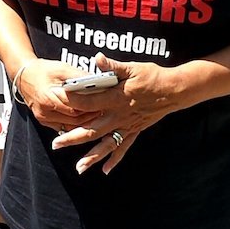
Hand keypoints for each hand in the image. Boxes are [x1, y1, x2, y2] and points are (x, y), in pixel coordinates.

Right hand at [17, 58, 103, 131]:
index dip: (90, 107)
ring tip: (97, 114)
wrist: (24, 75)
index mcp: (49, 98)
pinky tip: (84, 118)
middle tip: (104, 110)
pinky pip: (63, 126)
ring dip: (83, 122)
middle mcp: (45, 111)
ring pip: (69, 125)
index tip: (103, 103)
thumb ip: (79, 76)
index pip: (75, 107)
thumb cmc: (42, 70)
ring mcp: (44, 118)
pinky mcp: (44, 121)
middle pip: (74, 119)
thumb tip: (96, 81)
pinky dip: (74, 123)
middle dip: (90, 116)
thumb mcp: (62, 68)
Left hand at [51, 52, 184, 174]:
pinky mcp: (135, 130)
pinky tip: (105, 170)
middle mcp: (119, 115)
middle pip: (92, 129)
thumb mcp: (132, 68)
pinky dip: (115, 159)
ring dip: (92, 156)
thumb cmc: (153, 76)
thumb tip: (98, 58)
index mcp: (116, 98)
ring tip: (78, 167)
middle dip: (72, 137)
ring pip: (106, 144)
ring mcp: (127, 125)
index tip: (56, 99)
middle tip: (55, 144)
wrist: (174, 90)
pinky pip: (124, 147)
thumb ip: (113, 66)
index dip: (71, 100)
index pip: (88, 101)